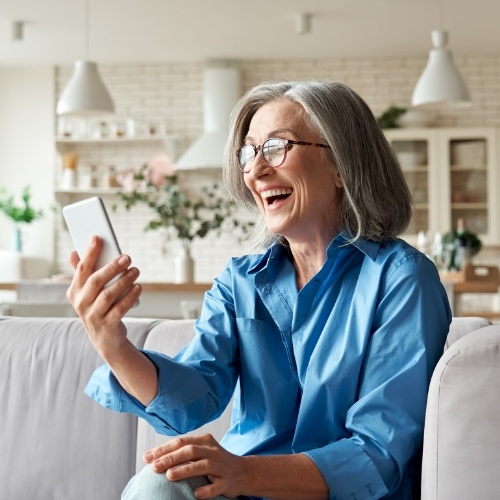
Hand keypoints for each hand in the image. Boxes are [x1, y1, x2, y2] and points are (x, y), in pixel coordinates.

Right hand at [66, 235, 141, 353]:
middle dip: (112, 267)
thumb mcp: (87, 292)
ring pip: (108, 295)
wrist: (105, 339)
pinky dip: (130, 297)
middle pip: (96, 281)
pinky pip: (120, 308)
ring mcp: (93, 316)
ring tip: (135, 270)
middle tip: (127, 257)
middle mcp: (81, 303)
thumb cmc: (98, 308)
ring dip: (124, 281)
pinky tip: (138, 287)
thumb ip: (82, 273)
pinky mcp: (107, 325)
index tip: (98, 237)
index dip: (89, 253)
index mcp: (74, 291)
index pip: (81, 269)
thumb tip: (73, 252)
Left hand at [144, 433, 248, 498]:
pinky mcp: (227, 481)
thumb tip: (151, 458)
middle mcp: (213, 450)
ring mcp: (221, 466)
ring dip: (185, 470)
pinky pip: (217, 486)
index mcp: (204, 440)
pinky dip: (207, 490)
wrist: (242, 472)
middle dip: (171, 458)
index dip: (163, 449)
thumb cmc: (214, 462)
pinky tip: (195, 494)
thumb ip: (181, 453)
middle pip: (190, 451)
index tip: (147, 457)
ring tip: (170, 475)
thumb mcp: (200, 452)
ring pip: (203, 465)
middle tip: (154, 467)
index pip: (181, 441)